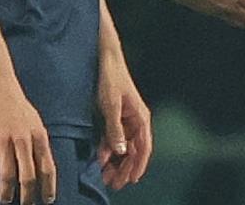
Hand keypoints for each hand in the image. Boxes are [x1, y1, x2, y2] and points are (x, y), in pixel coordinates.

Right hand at [0, 60, 56, 204]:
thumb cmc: (13, 100)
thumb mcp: (32, 120)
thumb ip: (35, 141)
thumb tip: (38, 163)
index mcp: (39, 134)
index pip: (48, 167)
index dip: (48, 187)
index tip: (48, 199)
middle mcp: (24, 139)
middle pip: (29, 176)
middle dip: (28, 196)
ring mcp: (5, 140)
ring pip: (8, 175)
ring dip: (7, 192)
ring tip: (5, 200)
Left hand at [95, 52, 152, 189]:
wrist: (106, 60)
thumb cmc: (112, 79)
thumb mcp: (111, 105)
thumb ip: (115, 129)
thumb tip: (120, 152)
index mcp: (141, 118)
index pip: (144, 147)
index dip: (139, 165)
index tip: (132, 180)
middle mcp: (136, 121)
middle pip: (134, 151)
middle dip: (125, 168)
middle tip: (114, 184)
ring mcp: (126, 121)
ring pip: (124, 148)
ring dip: (116, 162)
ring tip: (105, 176)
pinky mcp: (116, 119)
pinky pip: (114, 140)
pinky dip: (108, 151)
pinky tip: (100, 160)